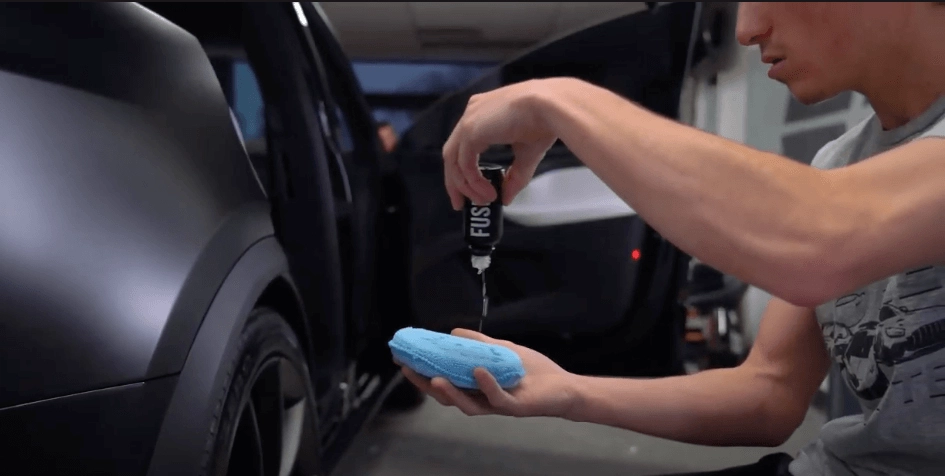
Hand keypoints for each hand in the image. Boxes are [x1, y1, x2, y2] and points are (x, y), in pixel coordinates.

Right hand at [397, 328, 578, 417]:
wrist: (563, 386)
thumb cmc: (534, 372)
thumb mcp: (502, 351)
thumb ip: (479, 343)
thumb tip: (452, 332)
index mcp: (476, 388)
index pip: (445, 383)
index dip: (423, 375)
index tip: (404, 361)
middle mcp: (482, 400)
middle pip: (448, 397)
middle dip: (426, 385)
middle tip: (408, 370)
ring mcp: (497, 405)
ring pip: (468, 405)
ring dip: (450, 393)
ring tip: (435, 379)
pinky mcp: (515, 407)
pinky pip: (497, 398)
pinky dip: (487, 385)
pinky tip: (478, 371)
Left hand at [442, 78, 563, 209]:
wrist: (551, 106)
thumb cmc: (545, 121)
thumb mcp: (526, 154)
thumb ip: (514, 176)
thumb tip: (506, 198)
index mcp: (483, 113)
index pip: (463, 145)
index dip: (462, 170)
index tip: (468, 191)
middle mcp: (472, 114)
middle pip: (452, 154)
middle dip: (455, 182)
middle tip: (461, 204)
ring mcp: (469, 121)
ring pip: (453, 160)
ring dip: (465, 185)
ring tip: (483, 201)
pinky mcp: (470, 130)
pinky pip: (464, 163)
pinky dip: (472, 181)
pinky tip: (487, 192)